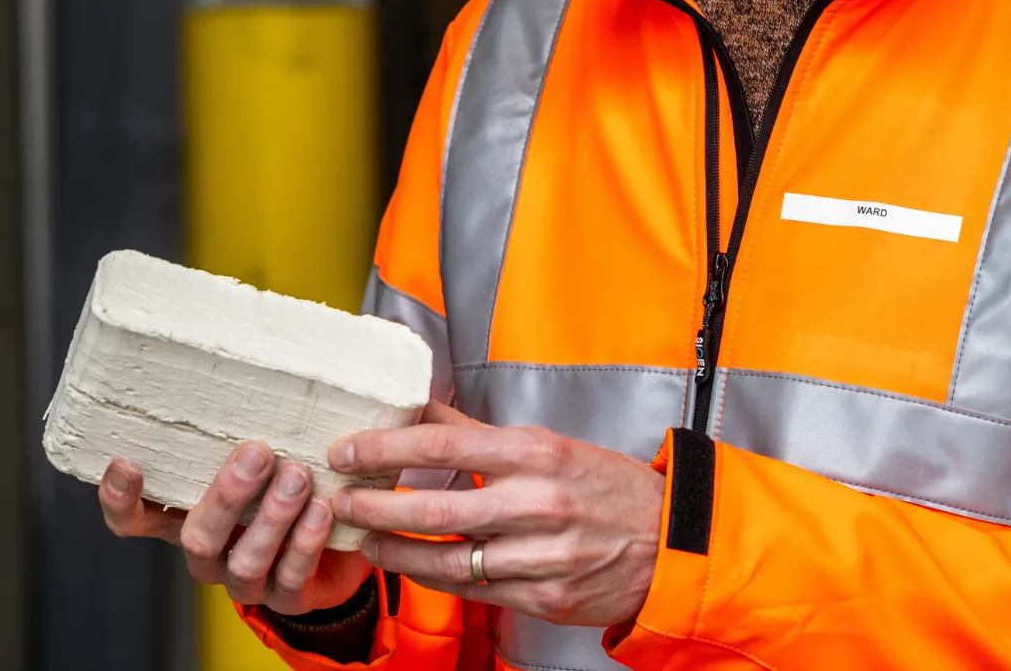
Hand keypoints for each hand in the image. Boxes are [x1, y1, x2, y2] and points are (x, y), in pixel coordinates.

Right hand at [99, 443, 374, 615]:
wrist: (345, 537)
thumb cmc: (294, 479)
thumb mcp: (266, 452)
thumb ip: (249, 424)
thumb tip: (259, 352)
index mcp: (190, 516)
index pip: (136, 520)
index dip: (122, 500)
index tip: (127, 461)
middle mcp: (210, 553)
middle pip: (197, 536)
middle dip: (226, 494)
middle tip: (258, 452)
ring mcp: (246, 579)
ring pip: (245, 560)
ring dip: (272, 517)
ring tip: (299, 477)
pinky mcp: (288, 597)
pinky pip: (291, 576)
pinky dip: (306, 542)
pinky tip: (322, 509)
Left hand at [330, 401, 663, 626]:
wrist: (669, 540)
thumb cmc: (609, 487)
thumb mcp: (551, 445)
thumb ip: (482, 435)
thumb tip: (424, 411)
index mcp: (538, 453)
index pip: (446, 447)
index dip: (388, 449)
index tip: (350, 449)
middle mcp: (537, 503)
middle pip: (435, 509)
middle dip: (376, 506)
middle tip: (341, 500)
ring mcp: (540, 556)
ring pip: (446, 560)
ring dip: (395, 551)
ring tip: (365, 540)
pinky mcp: (542, 598)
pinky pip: (473, 590)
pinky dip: (435, 578)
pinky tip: (412, 566)